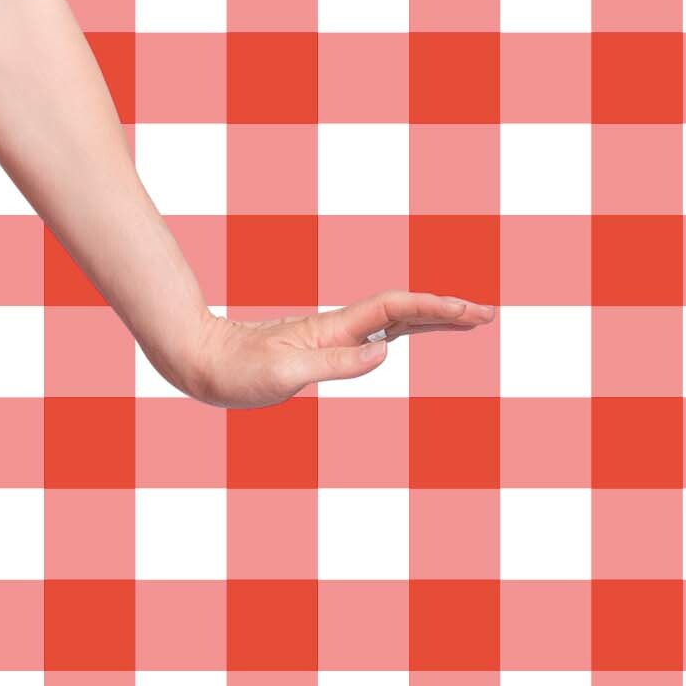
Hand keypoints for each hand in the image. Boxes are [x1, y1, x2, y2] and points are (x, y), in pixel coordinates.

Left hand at [174, 291, 495, 408]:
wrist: (196, 361)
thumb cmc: (232, 373)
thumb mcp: (282, 377)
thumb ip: (334, 364)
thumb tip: (386, 352)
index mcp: (331, 332)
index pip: (393, 311)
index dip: (433, 309)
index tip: (471, 313)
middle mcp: (334, 330)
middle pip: (400, 312)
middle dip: (444, 312)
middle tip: (488, 315)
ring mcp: (328, 338)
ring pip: (389, 322)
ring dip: (429, 319)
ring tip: (469, 321)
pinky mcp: (319, 350)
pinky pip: (372, 335)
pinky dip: (402, 330)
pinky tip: (413, 333)